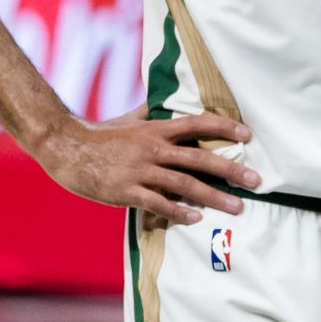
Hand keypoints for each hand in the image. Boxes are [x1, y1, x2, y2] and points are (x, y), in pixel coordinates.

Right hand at [32, 110, 258, 224]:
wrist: (63, 148)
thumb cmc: (99, 134)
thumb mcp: (128, 119)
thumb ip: (150, 114)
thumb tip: (167, 102)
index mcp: (155, 129)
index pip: (197, 125)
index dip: (224, 129)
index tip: (248, 136)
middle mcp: (152, 148)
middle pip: (199, 159)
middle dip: (231, 170)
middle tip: (256, 180)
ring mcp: (139, 171)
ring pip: (184, 185)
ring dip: (214, 197)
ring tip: (237, 207)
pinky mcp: (125, 191)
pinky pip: (157, 204)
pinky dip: (178, 212)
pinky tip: (196, 219)